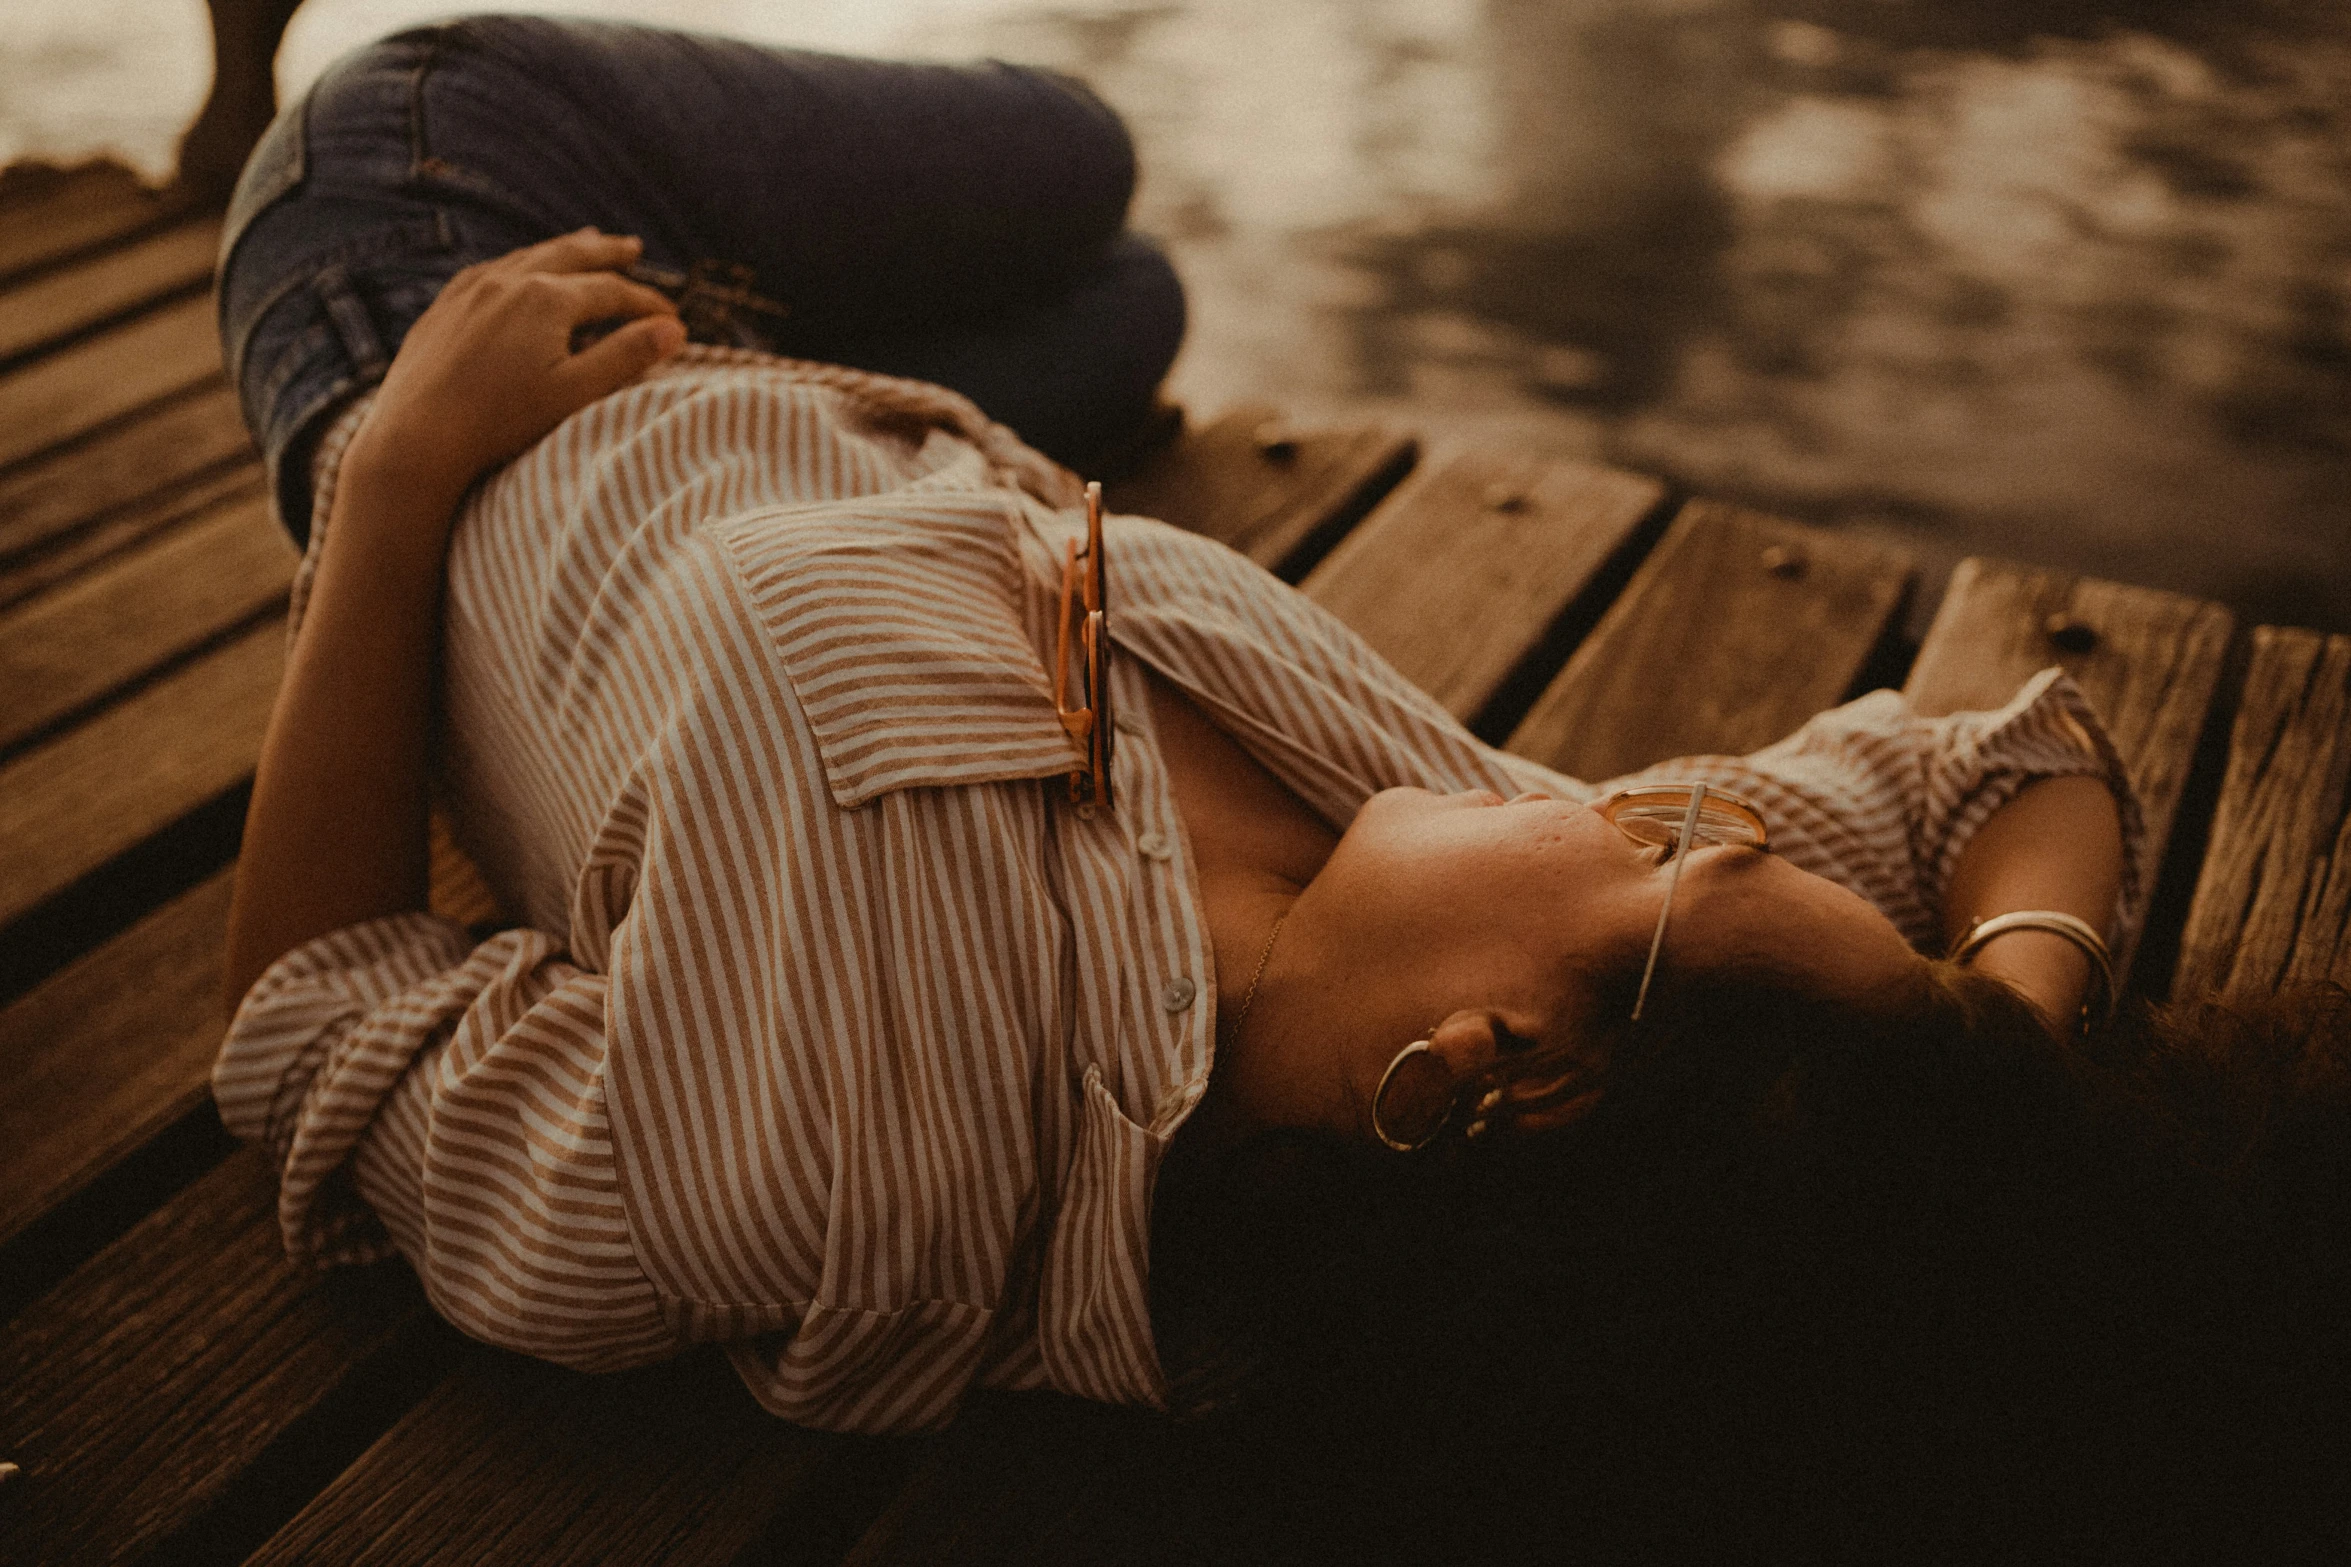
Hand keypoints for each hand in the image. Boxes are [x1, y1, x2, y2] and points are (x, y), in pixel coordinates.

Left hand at [346, 229, 685, 508]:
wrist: (416, 436)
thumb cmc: (501, 422)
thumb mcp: (575, 393)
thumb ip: (626, 357)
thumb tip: (674, 329)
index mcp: (547, 299)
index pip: (613, 292)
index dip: (648, 304)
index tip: (673, 319)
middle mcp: (510, 280)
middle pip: (571, 256)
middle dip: (607, 253)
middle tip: (633, 248)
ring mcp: (472, 288)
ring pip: (529, 256)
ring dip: (564, 250)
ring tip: (585, 243)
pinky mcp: (445, 306)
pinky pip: (492, 269)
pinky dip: (521, 262)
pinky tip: (521, 269)